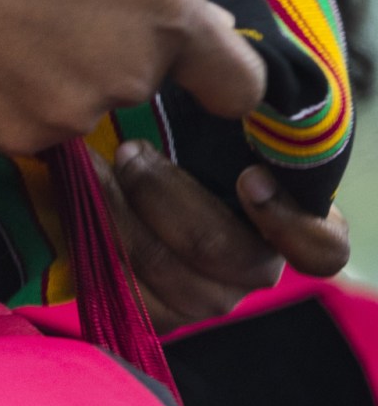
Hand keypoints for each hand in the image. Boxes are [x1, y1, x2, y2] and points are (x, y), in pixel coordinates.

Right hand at [0, 0, 267, 155]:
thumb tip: (208, 25)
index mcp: (168, 19)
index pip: (238, 84)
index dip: (224, 87)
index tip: (208, 88)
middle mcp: (130, 77)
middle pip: (137, 89)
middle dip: (107, 64)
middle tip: (53, 22)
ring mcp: (72, 115)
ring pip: (78, 112)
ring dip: (54, 86)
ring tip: (9, 36)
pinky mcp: (17, 140)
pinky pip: (27, 131)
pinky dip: (9, 108)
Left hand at [96, 139, 351, 333]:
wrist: (138, 192)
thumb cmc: (197, 155)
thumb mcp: (224, 135)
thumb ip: (238, 127)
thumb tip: (229, 89)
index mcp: (295, 230)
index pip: (321, 249)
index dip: (286, 220)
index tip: (248, 178)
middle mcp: (256, 271)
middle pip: (218, 249)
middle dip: (164, 194)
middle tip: (130, 152)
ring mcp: (210, 298)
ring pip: (165, 268)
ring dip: (123, 215)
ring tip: (98, 173)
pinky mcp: (161, 316)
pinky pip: (129, 292)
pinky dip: (99, 245)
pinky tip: (83, 208)